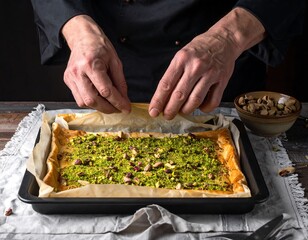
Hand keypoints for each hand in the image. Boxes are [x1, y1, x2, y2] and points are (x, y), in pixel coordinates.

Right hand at [62, 15, 130, 113]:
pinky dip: (91, 102)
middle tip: (118, 109)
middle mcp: (78, 72)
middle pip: (92, 100)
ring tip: (110, 104)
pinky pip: (79, 98)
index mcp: (91, 64)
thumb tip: (124, 99)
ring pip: (84, 102)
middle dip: (108, 108)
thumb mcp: (115, 61)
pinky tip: (99, 99)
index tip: (126, 108)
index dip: (117, 102)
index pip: (106, 91)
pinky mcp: (67, 80)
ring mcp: (71, 77)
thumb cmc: (100, 47)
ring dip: (99, 107)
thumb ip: (120, 82)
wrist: (82, 37)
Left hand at [149, 7, 264, 119]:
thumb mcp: (182, 55)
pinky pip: (212, 101)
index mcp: (181, 59)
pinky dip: (204, 109)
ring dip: (186, 110)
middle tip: (167, 116)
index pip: (166, 84)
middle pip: (179, 95)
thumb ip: (174, 75)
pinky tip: (200, 107)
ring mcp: (210, 73)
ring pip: (195, 100)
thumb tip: (164, 97)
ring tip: (182, 111)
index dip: (158, 101)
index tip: (153, 111)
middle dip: (170, 109)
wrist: (224, 39)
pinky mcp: (222, 80)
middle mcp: (195, 66)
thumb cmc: (199, 49)